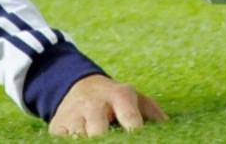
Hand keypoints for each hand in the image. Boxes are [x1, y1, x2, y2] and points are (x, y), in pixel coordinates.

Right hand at [47, 74, 166, 136]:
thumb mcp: (136, 99)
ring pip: (80, 139)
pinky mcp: (57, 126)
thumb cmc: (116, 99)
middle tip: (114, 142)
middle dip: (105, 140)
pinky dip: (73, 143)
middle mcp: (95, 104)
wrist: (79, 86)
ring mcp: (73, 114)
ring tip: (99, 139)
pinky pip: (65, 142)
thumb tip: (168, 128)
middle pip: (98, 132)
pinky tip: (82, 141)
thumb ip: (153, 114)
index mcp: (119, 95)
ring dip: (89, 142)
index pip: (130, 116)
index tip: (137, 139)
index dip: (134, 131)